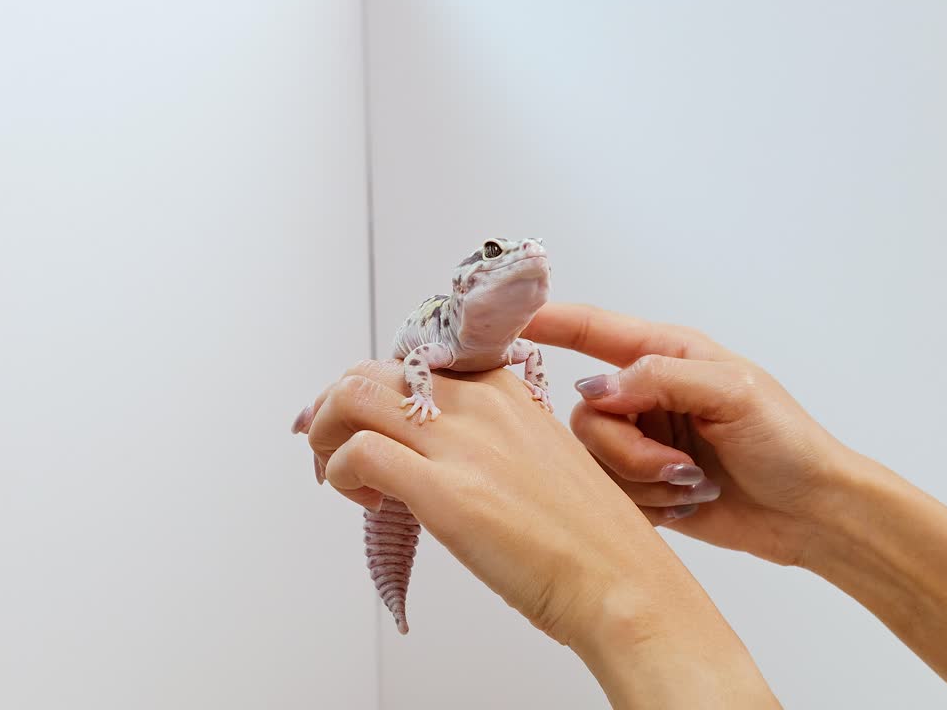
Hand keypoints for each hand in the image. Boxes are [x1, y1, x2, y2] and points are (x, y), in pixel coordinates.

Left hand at [296, 360, 776, 706]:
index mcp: (505, 390)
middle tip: (327, 447)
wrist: (621, 583)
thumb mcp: (542, 458)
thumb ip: (490, 440)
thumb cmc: (589, 538)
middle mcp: (480, 403)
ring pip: (353, 397)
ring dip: (326, 434)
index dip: (370, 389)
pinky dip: (342, 474)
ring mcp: (462, 443)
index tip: (350, 417)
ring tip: (336, 474)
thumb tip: (438, 453)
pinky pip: (358, 454)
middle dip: (332, 409)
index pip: (411, 363)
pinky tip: (368, 503)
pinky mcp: (444, 490)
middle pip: (371, 372)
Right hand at [524, 303, 858, 566]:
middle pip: (586, 413)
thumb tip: (595, 388)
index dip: (547, 322)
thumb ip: (658, 377)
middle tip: (677, 466)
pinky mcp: (642, 486)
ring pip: (593, 458)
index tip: (504, 322)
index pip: (593, 330)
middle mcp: (645, 395)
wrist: (811, 515)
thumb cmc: (787, 442)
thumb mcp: (731, 391)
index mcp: (666, 355)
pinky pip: (610, 492)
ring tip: (689, 486)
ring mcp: (642, 442)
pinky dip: (646, 504)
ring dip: (641, 478)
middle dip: (625, 446)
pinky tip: (686, 505)